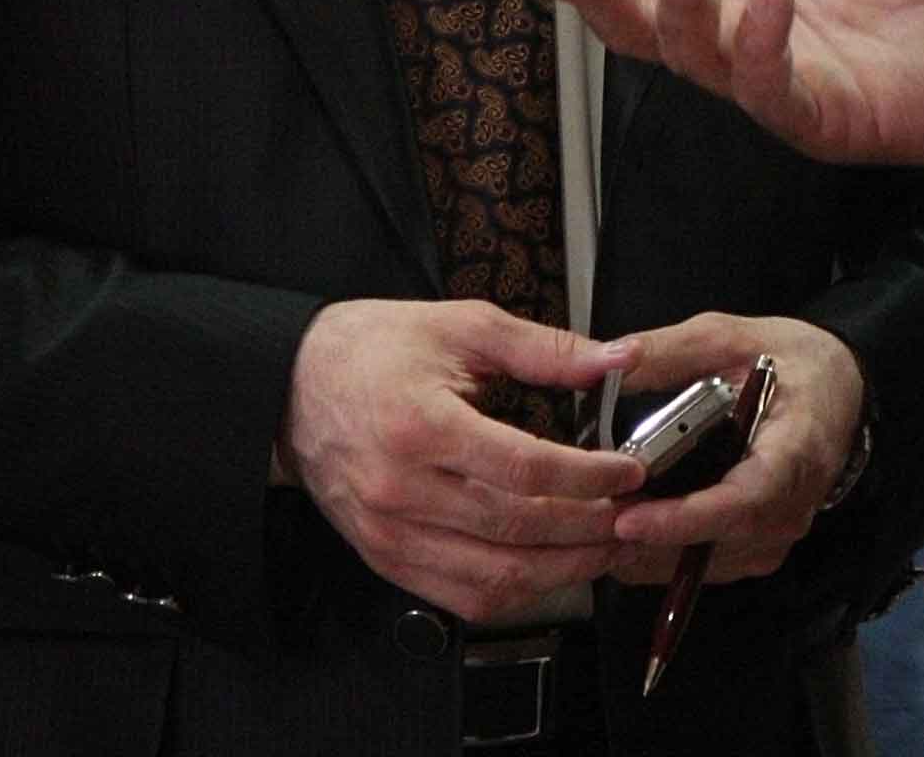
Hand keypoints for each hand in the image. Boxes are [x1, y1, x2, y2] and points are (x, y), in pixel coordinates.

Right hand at [280, 300, 642, 626]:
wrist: (291, 384)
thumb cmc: (373, 350)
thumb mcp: (462, 326)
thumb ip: (545, 349)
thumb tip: (616, 360)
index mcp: (422, 425)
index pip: (526, 470)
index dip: (589, 477)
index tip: (630, 471)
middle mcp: (402, 489)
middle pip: (516, 529)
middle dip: (588, 528)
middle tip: (632, 514)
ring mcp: (389, 532)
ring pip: (493, 577)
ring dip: (560, 570)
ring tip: (603, 547)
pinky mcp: (384, 557)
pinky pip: (458, 597)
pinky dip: (513, 592)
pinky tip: (548, 568)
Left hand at [603, 314, 862, 585]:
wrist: (839, 386)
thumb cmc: (790, 362)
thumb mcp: (732, 336)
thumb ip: (671, 351)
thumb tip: (610, 361)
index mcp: (794, 448)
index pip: (745, 499)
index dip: (687, 518)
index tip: (631, 518)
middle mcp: (792, 504)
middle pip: (718, 542)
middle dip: (648, 541)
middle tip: (587, 526)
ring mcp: (779, 532)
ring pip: (708, 565)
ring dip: (649, 555)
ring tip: (592, 532)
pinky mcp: (762, 546)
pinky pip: (708, 567)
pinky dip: (662, 558)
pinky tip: (621, 538)